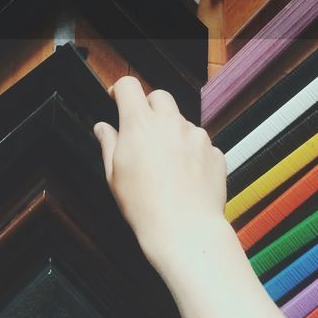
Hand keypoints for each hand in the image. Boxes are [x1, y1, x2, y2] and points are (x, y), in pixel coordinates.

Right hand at [94, 76, 231, 277]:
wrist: (185, 230)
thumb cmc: (144, 206)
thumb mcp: (113, 175)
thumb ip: (108, 144)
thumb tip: (103, 128)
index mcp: (140, 125)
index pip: (129, 86)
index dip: (120, 90)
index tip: (117, 99)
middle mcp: (170, 123)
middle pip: (159, 96)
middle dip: (149, 108)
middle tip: (142, 133)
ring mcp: (196, 136)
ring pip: (181, 121)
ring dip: (172, 133)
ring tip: (165, 165)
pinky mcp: (215, 151)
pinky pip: (200, 143)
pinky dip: (191, 152)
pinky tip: (184, 176)